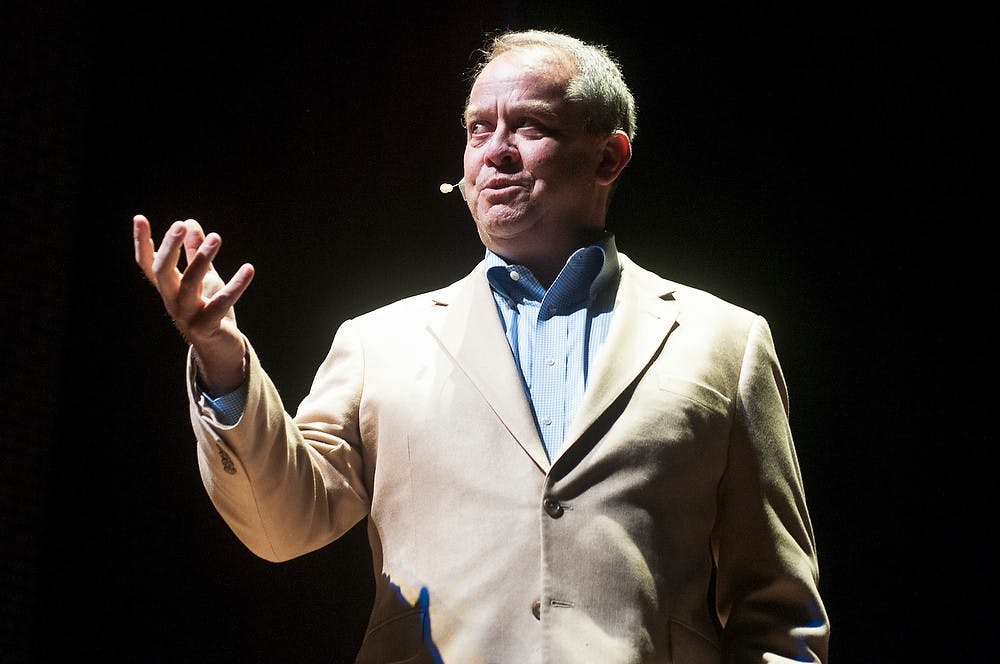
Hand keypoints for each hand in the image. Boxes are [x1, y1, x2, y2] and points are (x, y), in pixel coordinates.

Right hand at [133, 214, 254, 393]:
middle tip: (180, 224)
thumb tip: (190, 222)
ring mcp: (188, 315)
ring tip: (216, 237)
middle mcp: (173, 301)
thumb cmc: (210, 310)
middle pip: (162, 271)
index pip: (148, 264)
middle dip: (169, 247)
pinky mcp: (208, 327)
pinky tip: (249, 269)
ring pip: (189, 284)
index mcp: (169, 288)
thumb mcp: (204, 278)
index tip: (139, 218)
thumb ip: (195, 253)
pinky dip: (236, 286)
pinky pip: (221, 303)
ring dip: (201, 259)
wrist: (222, 350)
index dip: (142, 242)